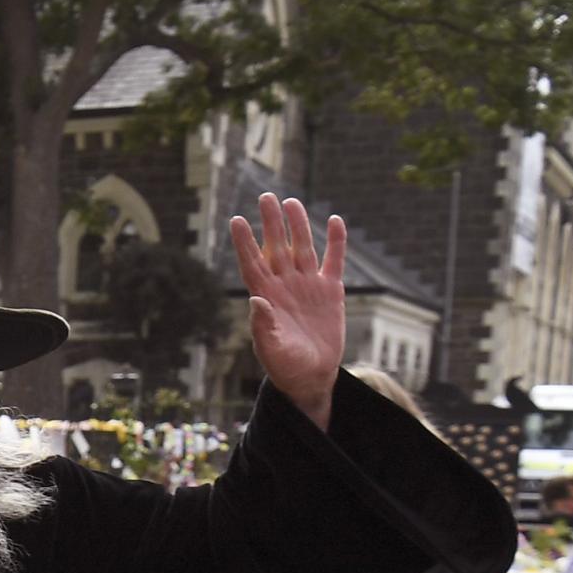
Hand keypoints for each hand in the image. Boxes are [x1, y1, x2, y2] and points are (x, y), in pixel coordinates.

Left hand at [231, 193, 344, 429]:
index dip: (244, 242)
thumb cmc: (285, 366)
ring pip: (302, 247)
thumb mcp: (270, 349)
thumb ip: (263, 326)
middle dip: (271, 223)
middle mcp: (284, 286)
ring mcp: (307, 285)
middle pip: (276, 247)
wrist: (311, 377)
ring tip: (290, 202)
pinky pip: (334, 260)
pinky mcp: (331, 290)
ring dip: (298, 225)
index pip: (253, 263)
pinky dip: (336, 241)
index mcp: (266, 297)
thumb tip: (255, 300)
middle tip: (265, 196)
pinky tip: (335, 220)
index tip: (236, 220)